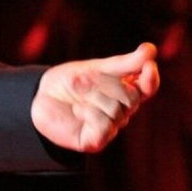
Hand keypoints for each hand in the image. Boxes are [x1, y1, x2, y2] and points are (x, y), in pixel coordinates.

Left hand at [30, 42, 159, 153]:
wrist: (40, 97)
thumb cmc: (70, 82)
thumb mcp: (95, 68)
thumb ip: (123, 63)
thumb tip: (151, 50)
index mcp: (124, 92)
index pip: (147, 88)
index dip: (151, 78)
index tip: (149, 65)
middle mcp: (122, 112)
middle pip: (131, 97)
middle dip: (106, 83)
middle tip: (83, 80)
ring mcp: (111, 127)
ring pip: (116, 110)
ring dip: (92, 96)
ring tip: (76, 95)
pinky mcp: (97, 140)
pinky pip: (104, 126)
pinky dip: (88, 113)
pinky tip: (77, 111)